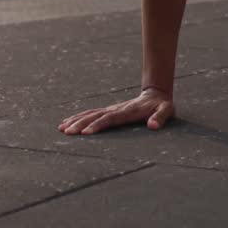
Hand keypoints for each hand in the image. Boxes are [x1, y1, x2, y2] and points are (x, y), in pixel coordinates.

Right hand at [58, 87, 174, 135]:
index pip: (110, 119)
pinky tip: (67, 123)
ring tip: (61, 128)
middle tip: (67, 132)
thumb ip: (160, 117)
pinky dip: (78, 117)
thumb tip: (153, 126)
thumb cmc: (162, 105)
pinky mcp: (109, 111)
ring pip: (90, 114)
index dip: (98, 125)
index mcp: (128, 111)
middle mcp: (116, 109)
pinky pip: (91, 113)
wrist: (156, 94)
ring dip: (76, 120)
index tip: (85, 133)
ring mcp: (111, 109)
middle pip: (95, 116)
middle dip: (80, 124)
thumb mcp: (166, 110)